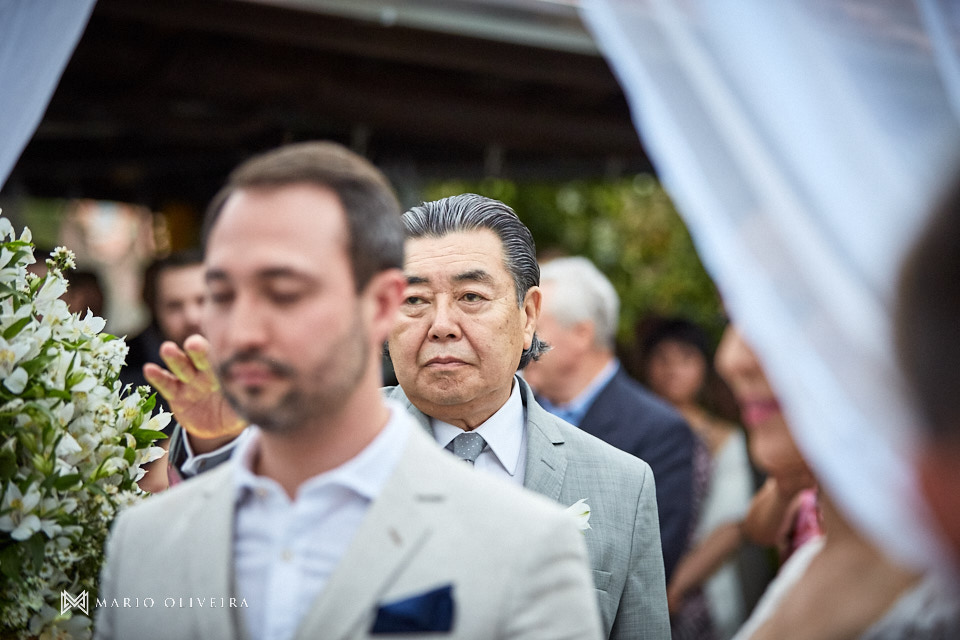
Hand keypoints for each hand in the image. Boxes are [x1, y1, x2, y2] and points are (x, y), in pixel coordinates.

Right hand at [143, 334, 247, 450]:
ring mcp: (190, 382)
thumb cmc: (236, 410)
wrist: (218, 427)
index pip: (222, 359)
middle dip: (197, 350)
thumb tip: (264, 401)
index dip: (222, 355)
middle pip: (201, 357)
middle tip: (193, 343)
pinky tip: (149, 369)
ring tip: (167, 348)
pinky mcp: (176, 394)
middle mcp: (207, 372)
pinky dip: (158, 377)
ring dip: (174, 358)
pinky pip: (167, 384)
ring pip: (182, 367)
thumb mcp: (244, 409)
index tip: (223, 350)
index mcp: (226, 372)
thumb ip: (250, 402)